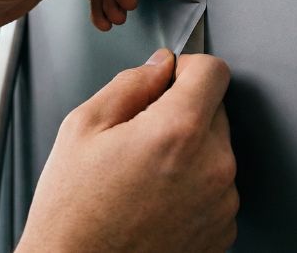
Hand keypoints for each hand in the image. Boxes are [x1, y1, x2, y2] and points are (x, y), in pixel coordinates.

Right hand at [17, 50, 238, 252]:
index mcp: (177, 132)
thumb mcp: (83, 127)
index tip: (171, 77)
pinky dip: (194, 184)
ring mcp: (222, 202)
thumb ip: (129, 84)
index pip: (213, 70)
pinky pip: (216, 186)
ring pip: (216, 149)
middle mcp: (212, 166)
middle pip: (215, 109)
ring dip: (190, 150)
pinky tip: (156, 198)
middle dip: (182, 111)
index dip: (188, 66)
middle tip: (140, 135)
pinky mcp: (223, 229)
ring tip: (144, 174)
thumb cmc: (73, 213)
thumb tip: (157, 67)